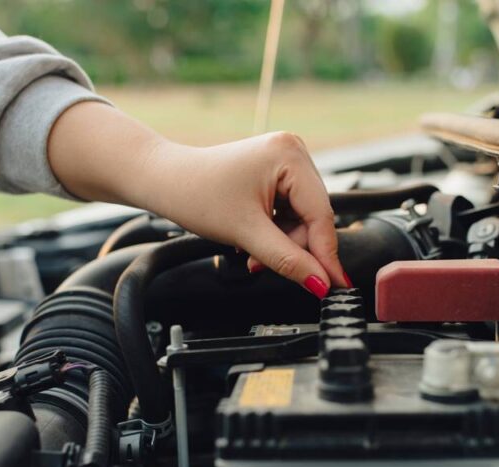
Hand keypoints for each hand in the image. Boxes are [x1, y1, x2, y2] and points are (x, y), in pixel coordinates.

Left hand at [48, 102, 348, 296]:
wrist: (163, 180)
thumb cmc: (194, 194)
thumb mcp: (245, 234)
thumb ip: (287, 260)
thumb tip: (319, 282)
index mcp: (289, 155)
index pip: (321, 215)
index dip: (325, 255)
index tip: (335, 285)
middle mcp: (292, 150)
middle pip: (313, 217)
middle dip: (293, 247)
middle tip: (265, 265)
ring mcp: (284, 159)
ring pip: (302, 217)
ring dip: (282, 242)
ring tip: (251, 252)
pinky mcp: (275, 171)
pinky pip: (290, 210)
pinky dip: (276, 231)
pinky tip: (255, 238)